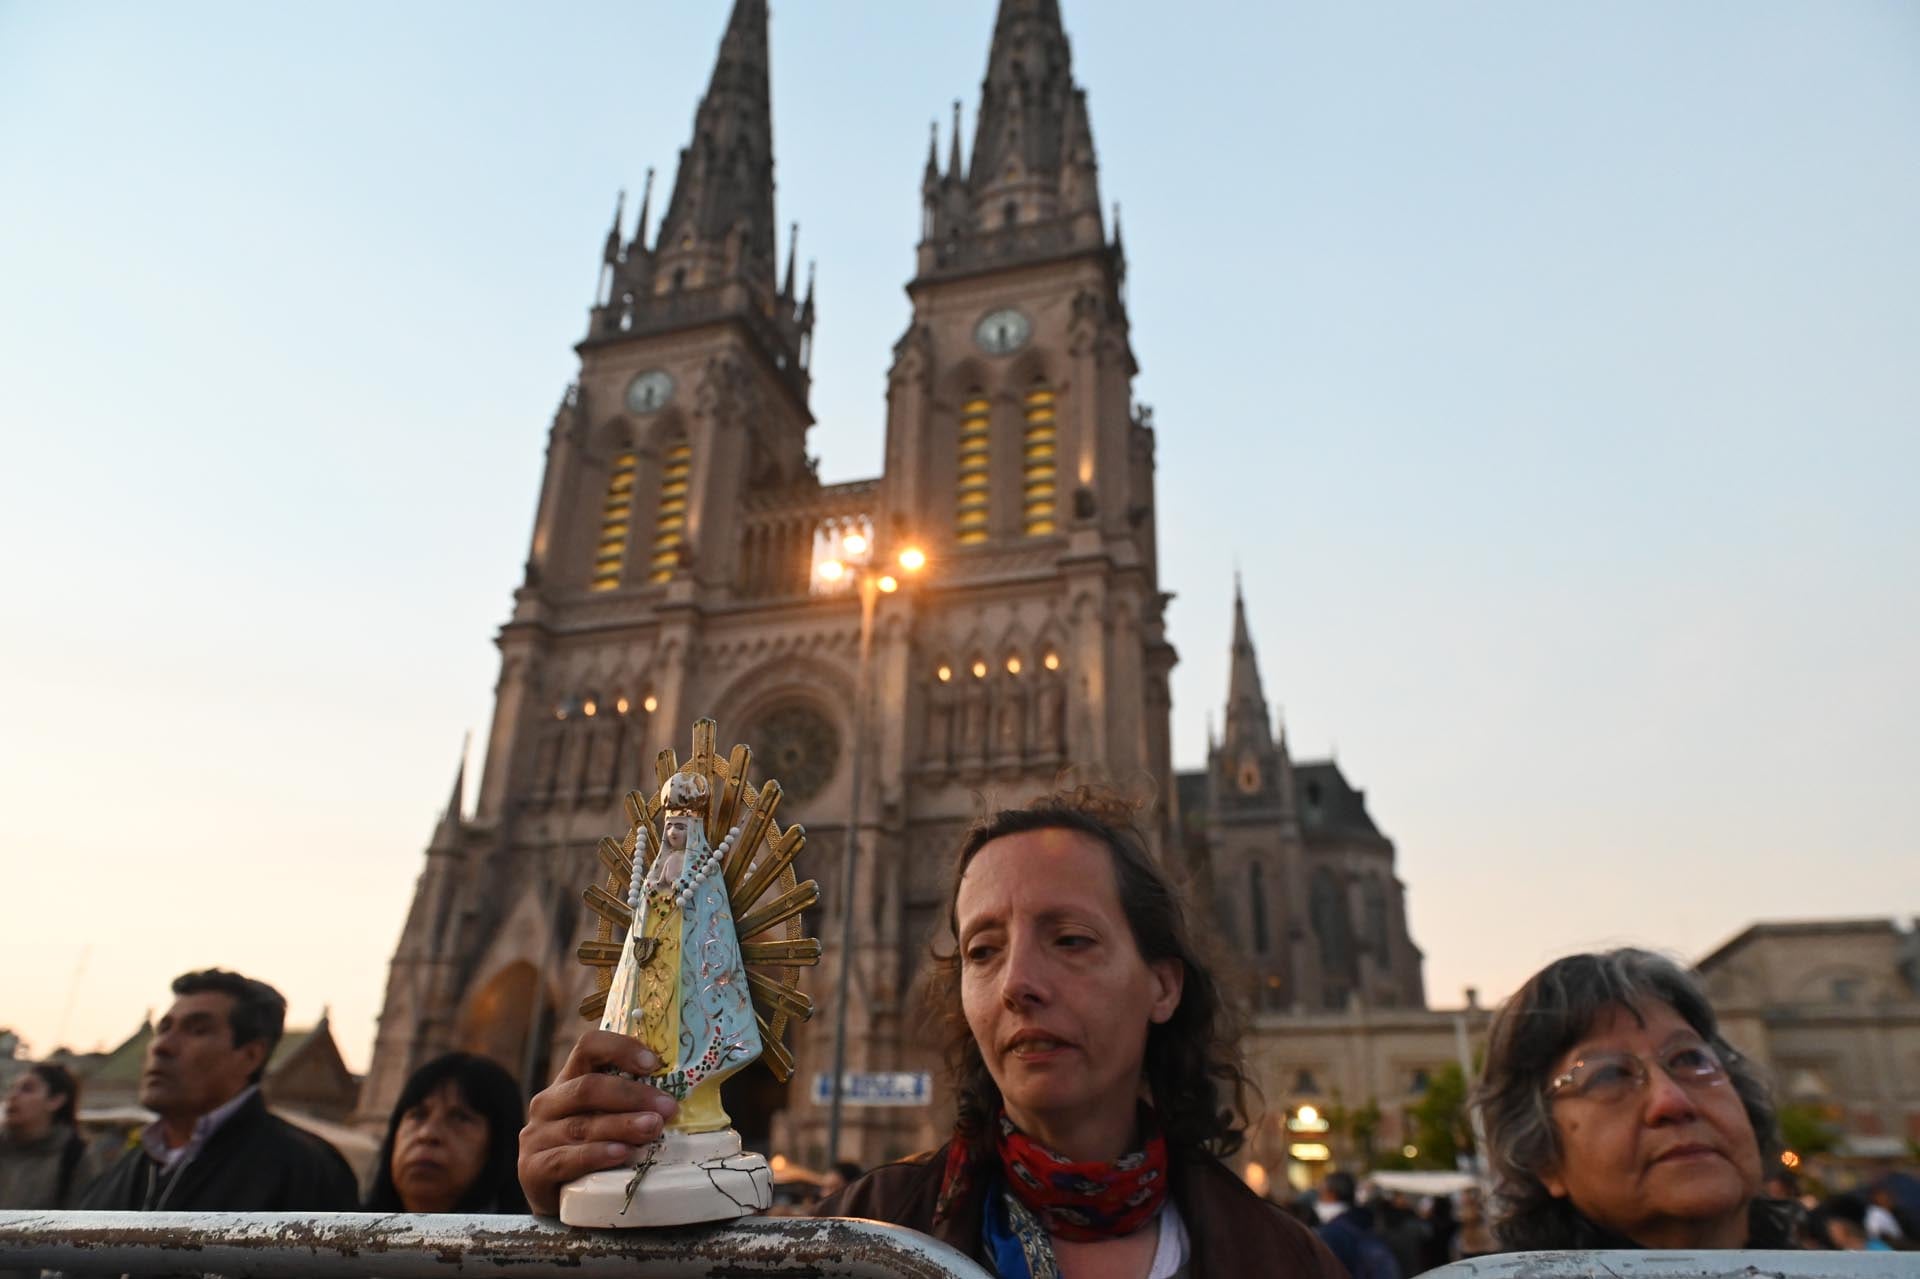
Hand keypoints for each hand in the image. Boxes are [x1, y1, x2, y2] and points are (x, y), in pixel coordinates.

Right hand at [518, 1030, 679, 1215]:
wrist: (558, 1199)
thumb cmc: (593, 1150)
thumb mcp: (608, 1119)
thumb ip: (630, 1104)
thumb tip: (677, 1098)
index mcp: (568, 1081)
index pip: (588, 1047)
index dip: (621, 1048)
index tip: (654, 1063)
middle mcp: (548, 1103)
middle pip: (587, 1088)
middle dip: (632, 1095)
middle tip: (667, 1108)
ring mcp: (536, 1136)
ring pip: (582, 1125)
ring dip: (622, 1125)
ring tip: (653, 1129)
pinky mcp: (532, 1169)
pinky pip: (565, 1159)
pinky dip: (597, 1155)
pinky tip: (622, 1154)